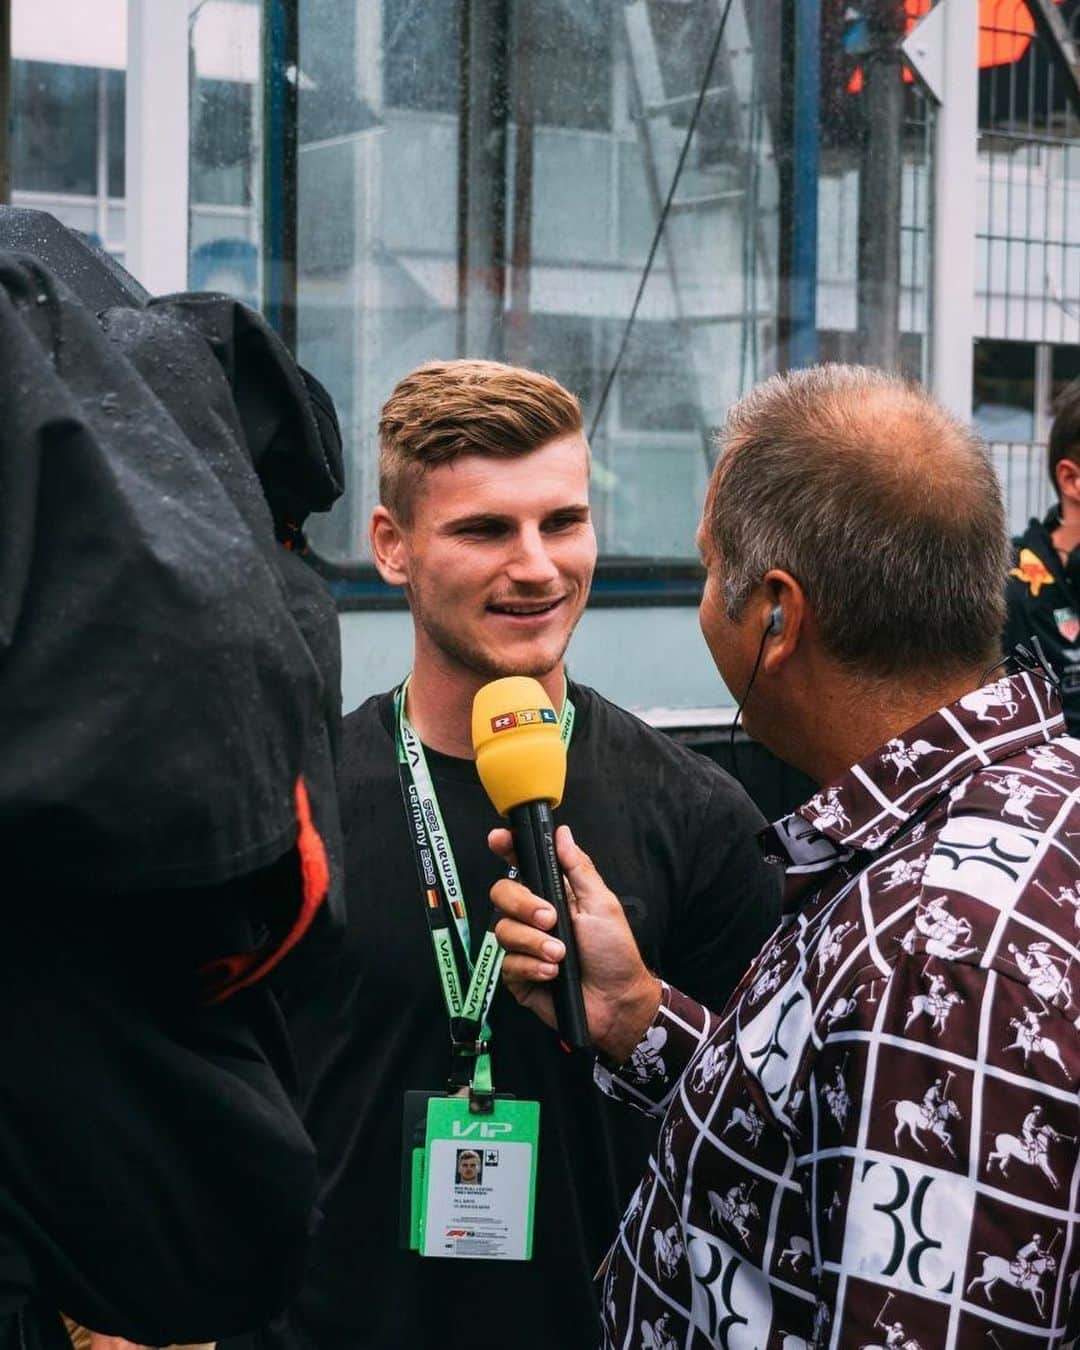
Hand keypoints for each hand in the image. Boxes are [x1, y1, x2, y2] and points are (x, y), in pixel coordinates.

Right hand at [489, 824, 661, 1061]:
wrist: (616, 1002)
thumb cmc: (614, 952)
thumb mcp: (602, 904)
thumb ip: (578, 868)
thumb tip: (562, 833)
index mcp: (553, 894)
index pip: (522, 865)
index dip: (506, 849)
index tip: (498, 839)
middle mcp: (533, 917)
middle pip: (501, 894)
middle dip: (523, 905)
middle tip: (550, 919)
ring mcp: (523, 946)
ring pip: (503, 931)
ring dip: (534, 943)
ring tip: (560, 955)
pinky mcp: (518, 975)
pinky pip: (507, 963)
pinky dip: (532, 967)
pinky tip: (552, 974)